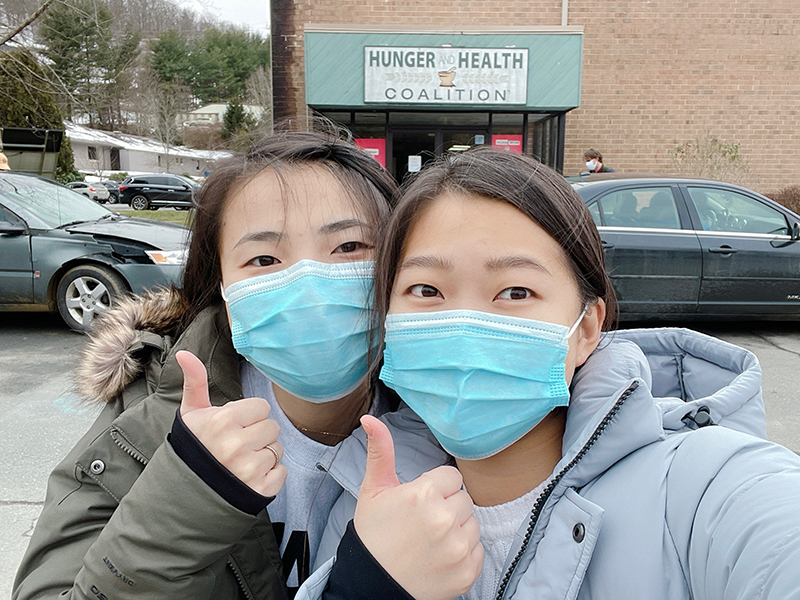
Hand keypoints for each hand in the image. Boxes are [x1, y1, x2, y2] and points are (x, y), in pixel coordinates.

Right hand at [175, 350, 286, 496]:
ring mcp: (249, 470)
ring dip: (264, 454)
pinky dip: (270, 475)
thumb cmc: (193, 447)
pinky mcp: (260, 490)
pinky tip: (250, 477)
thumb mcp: (191, 413)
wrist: (185, 491)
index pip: (262, 407)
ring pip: (278, 449)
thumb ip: (195, 381)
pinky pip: (282, 472)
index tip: (233, 427)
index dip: (249, 416)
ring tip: (241, 461)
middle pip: (273, 427)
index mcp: (223, 421)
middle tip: (237, 445)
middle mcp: (237, 445)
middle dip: (258, 434)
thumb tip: (184, 352)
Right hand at [353, 415, 482, 599]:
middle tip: (423, 523)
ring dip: (457, 529)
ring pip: (473, 524)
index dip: (435, 488)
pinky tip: (440, 557)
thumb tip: (370, 418)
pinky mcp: (467, 572)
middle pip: (463, 499)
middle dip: (447, 507)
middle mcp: (445, 519)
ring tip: (431, 540)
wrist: (370, 585)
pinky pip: (478, 550)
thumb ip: (380, 451)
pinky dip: (463, 554)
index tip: (420, 503)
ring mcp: (458, 548)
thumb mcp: (373, 490)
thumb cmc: (373, 536)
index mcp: (424, 494)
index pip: (452, 477)